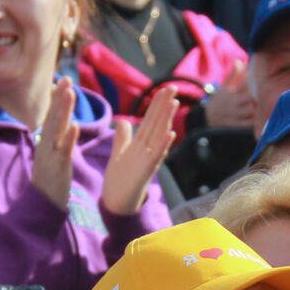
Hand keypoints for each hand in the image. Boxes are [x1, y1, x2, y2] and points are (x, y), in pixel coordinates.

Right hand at [32, 79, 78, 209]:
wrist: (43, 205)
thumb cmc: (50, 181)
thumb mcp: (52, 156)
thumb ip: (56, 141)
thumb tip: (62, 125)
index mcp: (46, 142)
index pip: (52, 116)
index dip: (57, 99)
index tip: (63, 81)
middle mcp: (46, 145)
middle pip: (53, 117)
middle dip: (59, 98)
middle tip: (66, 78)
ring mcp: (51, 155)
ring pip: (57, 129)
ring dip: (63, 110)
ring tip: (69, 92)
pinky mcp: (58, 167)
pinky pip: (64, 150)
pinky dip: (69, 138)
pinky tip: (75, 125)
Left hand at [102, 85, 177, 215]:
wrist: (116, 204)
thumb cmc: (119, 181)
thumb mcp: (119, 153)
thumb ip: (123, 137)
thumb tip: (123, 121)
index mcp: (141, 144)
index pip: (150, 120)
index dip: (157, 104)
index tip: (164, 88)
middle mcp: (148, 150)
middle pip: (157, 123)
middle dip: (164, 105)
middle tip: (173, 86)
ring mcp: (148, 160)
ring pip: (159, 136)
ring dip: (167, 119)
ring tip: (174, 102)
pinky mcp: (146, 172)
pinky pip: (156, 157)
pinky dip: (164, 145)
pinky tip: (171, 133)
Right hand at [203, 63, 255, 127]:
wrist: (206, 118)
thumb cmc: (218, 100)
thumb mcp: (224, 87)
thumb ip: (233, 74)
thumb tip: (239, 61)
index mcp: (230, 92)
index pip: (244, 84)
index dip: (253, 83)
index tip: (257, 83)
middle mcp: (232, 103)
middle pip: (250, 97)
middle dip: (256, 96)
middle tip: (261, 97)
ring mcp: (233, 115)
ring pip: (251, 110)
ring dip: (257, 108)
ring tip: (259, 107)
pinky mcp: (234, 126)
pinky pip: (248, 124)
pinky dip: (254, 121)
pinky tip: (256, 118)